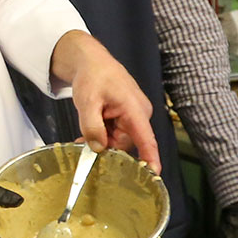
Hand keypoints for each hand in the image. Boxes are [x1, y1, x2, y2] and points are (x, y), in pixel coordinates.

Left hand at [54, 31, 160, 172]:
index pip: (147, 139)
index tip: (154, 174)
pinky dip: (103, 135)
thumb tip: (98, 148)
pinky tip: (90, 132)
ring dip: (102, 140)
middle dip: (106, 147)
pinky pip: (117, 135)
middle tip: (83, 140)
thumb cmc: (93, 76)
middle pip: (126, 145)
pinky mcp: (128, 118)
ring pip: (119, 141)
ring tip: (84, 132)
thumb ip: (92, 126)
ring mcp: (135, 117)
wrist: (92, 63)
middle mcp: (139, 115)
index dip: (151, 158)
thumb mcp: (87, 102)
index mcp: (135, 109)